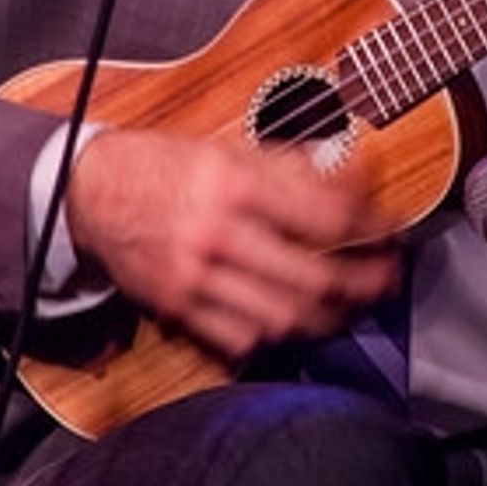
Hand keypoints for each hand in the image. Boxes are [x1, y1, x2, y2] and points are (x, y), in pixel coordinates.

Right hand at [65, 129, 399, 362]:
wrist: (94, 192)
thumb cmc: (166, 165)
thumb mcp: (229, 148)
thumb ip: (291, 167)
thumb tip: (354, 179)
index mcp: (235, 183)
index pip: (327, 215)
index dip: (373, 227)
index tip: (393, 230)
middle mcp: (218, 233)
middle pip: (314, 279)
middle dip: (364, 285)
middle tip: (387, 280)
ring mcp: (197, 277)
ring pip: (282, 317)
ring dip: (328, 319)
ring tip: (351, 307)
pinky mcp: (179, 308)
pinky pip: (240, 338)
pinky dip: (275, 335)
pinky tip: (294, 322)